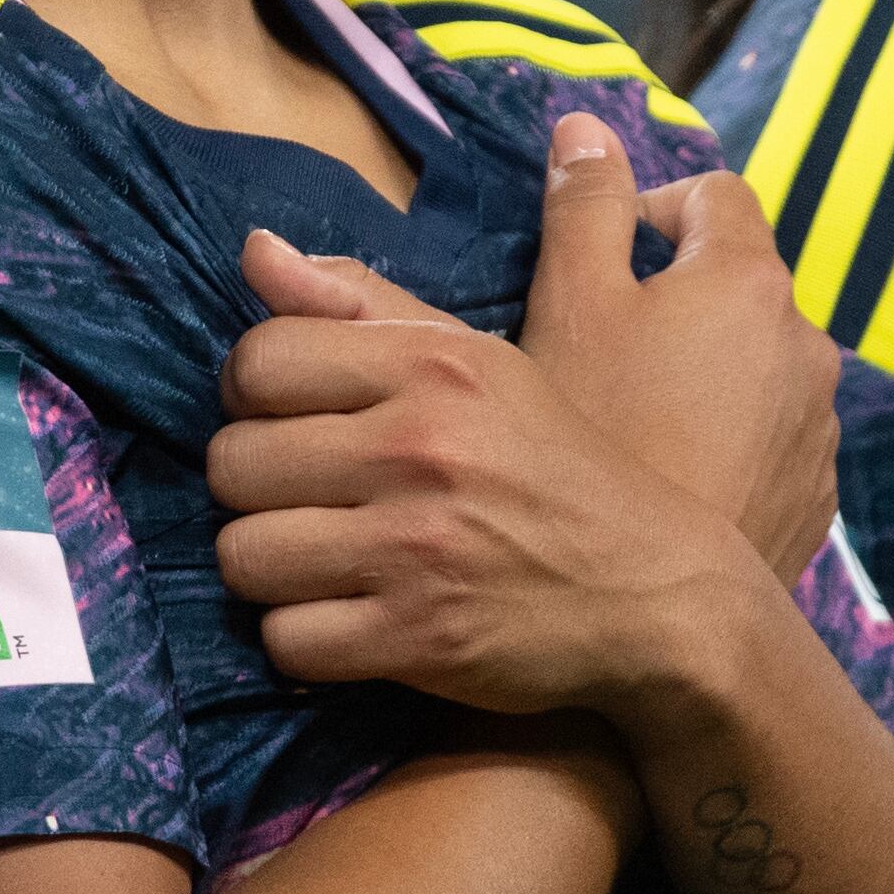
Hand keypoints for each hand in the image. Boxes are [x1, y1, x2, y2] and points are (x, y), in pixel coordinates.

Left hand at [207, 154, 765, 720]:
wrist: (659, 591)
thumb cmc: (554, 468)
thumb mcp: (479, 363)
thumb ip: (362, 303)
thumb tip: (254, 251)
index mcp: (432, 366)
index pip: (256, 362)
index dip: (252, 397)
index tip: (289, 423)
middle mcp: (419, 448)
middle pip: (234, 464)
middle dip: (256, 490)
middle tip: (308, 501)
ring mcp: (416, 548)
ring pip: (243, 556)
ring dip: (271, 569)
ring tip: (320, 562)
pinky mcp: (418, 638)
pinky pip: (286, 641)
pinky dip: (305, 640)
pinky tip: (345, 620)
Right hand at [519, 116, 838, 582]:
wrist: (654, 604)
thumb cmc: (597, 438)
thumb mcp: (567, 305)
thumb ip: (581, 207)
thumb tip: (586, 126)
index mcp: (752, 281)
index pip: (716, 194)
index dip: (654, 209)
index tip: (603, 259)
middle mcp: (808, 345)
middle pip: (739, 283)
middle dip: (676, 298)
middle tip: (599, 348)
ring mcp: (820, 430)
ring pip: (756, 365)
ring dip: (704, 371)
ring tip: (630, 422)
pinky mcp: (816, 500)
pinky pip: (770, 439)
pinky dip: (727, 440)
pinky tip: (665, 478)